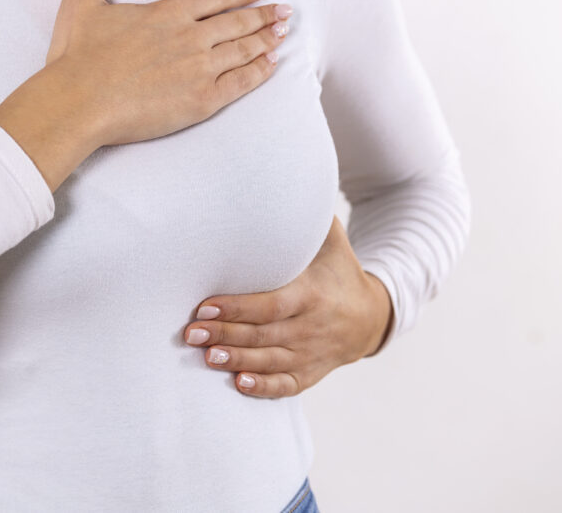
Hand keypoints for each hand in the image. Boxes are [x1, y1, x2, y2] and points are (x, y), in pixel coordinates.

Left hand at [182, 215, 392, 397]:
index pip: (270, 305)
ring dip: (237, 360)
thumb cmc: (338, 269)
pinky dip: (264, 387)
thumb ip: (306, 216)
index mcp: (313, 294)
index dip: (237, 308)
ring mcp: (312, 354)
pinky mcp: (311, 373)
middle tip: (190, 333)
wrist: (372, 315)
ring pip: (271, 361)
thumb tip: (281, 173)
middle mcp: (312, 327)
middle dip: (226, 335)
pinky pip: (287, 385)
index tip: (204, 306)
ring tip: (205, 357)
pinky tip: (239, 384)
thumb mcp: (330, 240)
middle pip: (264, 335)